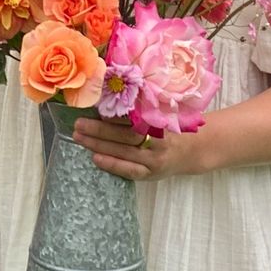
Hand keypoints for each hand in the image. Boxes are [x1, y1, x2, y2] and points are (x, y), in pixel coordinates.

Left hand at [73, 115, 204, 180]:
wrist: (192, 150)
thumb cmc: (170, 127)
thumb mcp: (161, 112)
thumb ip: (141, 107)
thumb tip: (106, 97)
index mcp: (161, 120)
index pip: (133, 117)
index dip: (113, 114)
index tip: (94, 107)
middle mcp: (159, 140)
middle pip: (126, 134)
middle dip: (99, 130)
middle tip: (78, 124)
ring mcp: (156, 159)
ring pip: (125, 152)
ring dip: (100, 145)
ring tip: (79, 139)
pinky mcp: (152, 174)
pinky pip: (130, 170)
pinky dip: (112, 165)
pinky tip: (96, 159)